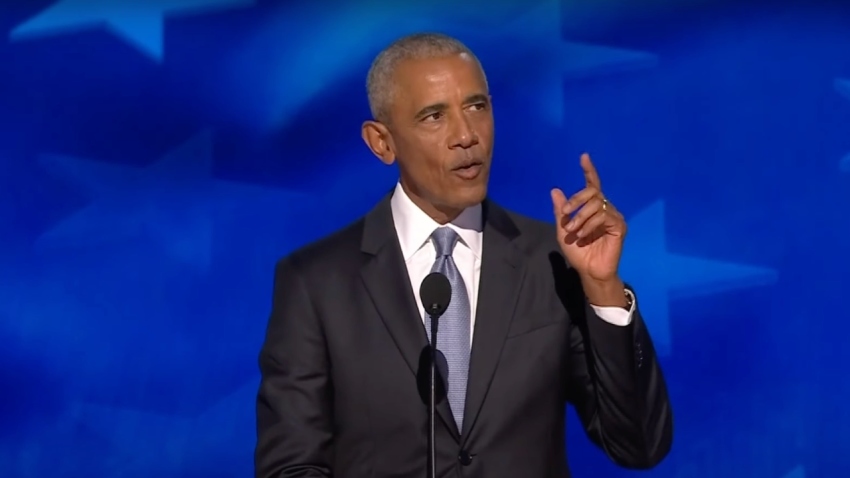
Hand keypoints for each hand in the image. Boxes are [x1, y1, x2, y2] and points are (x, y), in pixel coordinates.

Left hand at [551, 153, 626, 297]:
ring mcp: (614, 217)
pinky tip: (583, 235)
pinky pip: (604, 216)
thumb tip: (555, 190)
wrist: (589, 271)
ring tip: (573, 232)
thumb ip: (561, 211)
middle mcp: (605, 209)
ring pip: (596, 204)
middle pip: (592, 191)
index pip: (593, 185)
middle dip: (576, 200)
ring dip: (580, 217)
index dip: (589, 170)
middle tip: (565, 215)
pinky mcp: (619, 227)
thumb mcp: (563, 230)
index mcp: (593, 208)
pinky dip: (590, 224)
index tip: (583, 157)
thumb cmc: (578, 252)